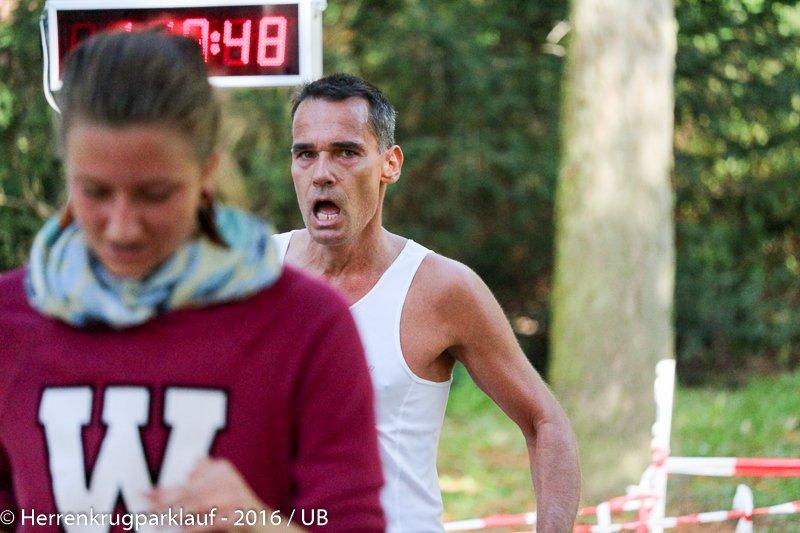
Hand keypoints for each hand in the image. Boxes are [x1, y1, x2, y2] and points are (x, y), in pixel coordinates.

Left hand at [147, 457, 266, 531]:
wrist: (264, 523)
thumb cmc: (238, 503)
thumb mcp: (226, 481)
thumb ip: (209, 471)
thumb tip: (190, 470)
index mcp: (222, 470)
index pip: (188, 481)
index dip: (165, 488)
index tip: (145, 494)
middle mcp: (228, 481)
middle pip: (190, 492)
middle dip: (165, 500)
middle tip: (145, 506)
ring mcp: (234, 499)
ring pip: (198, 506)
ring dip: (175, 513)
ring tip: (156, 519)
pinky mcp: (238, 516)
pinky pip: (213, 522)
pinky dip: (196, 526)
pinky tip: (181, 530)